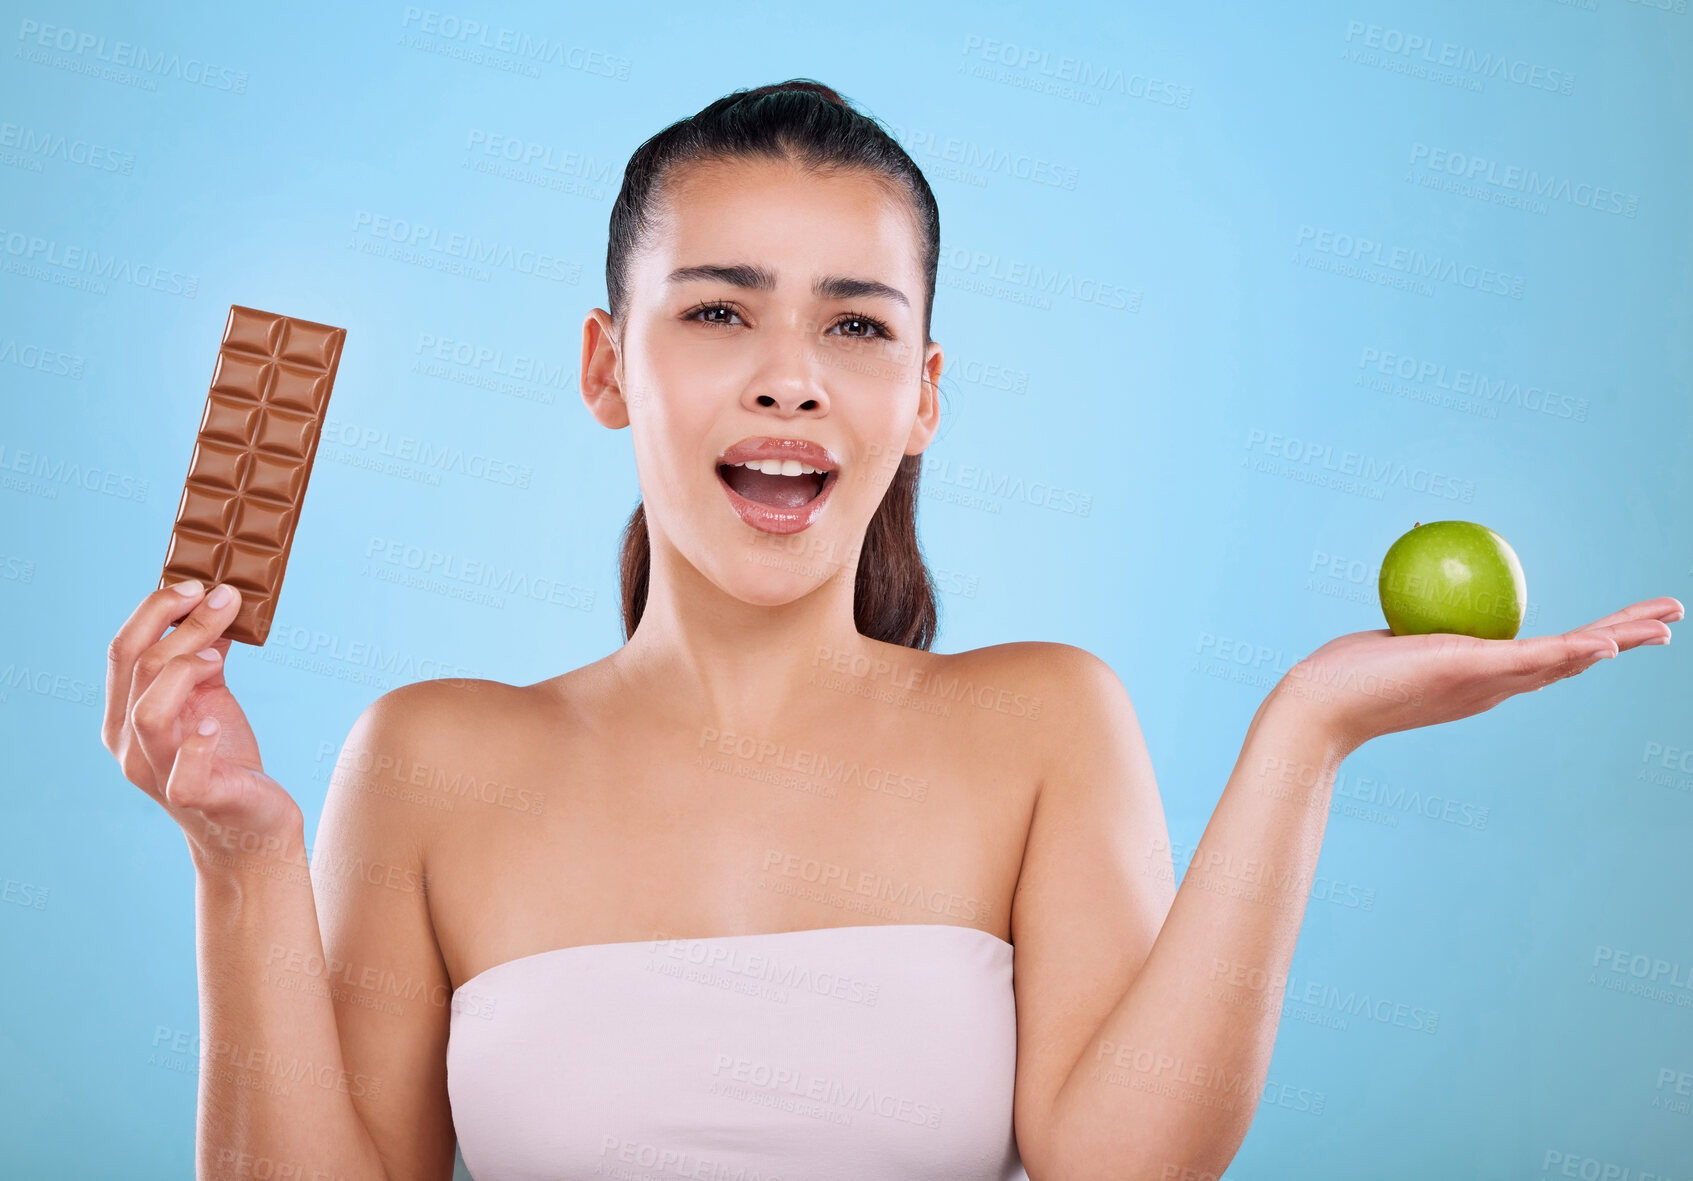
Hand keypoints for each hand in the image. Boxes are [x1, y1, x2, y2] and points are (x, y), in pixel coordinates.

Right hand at [103, 580, 303, 869]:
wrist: (249, 824)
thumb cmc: (225, 756)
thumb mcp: (210, 698)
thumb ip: (204, 657)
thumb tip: (216, 603)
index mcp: (125, 713)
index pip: (122, 651)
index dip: (154, 611)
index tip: (196, 585)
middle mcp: (129, 744)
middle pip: (138, 669)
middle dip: (182, 625)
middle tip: (225, 600)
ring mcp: (157, 773)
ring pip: (148, 712)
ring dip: (184, 671)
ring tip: (219, 657)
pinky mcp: (194, 798)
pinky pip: (183, 771)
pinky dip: (199, 742)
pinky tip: (217, 723)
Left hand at [1277, 596, 1682, 756]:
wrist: (1317, 707)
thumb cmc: (1343, 675)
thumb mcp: (1393, 638)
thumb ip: (1416, 622)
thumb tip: (1420, 584)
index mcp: (1479, 677)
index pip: (1546, 656)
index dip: (1589, 642)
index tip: (1623, 628)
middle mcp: (1492, 686)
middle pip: (1574, 658)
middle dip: (1627, 638)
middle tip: (1674, 618)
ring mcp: (1485, 682)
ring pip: (1568, 658)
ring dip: (1621, 638)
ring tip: (1667, 624)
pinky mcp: (1470, 670)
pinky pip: (1532, 657)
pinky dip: (1575, 649)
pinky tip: (1610, 641)